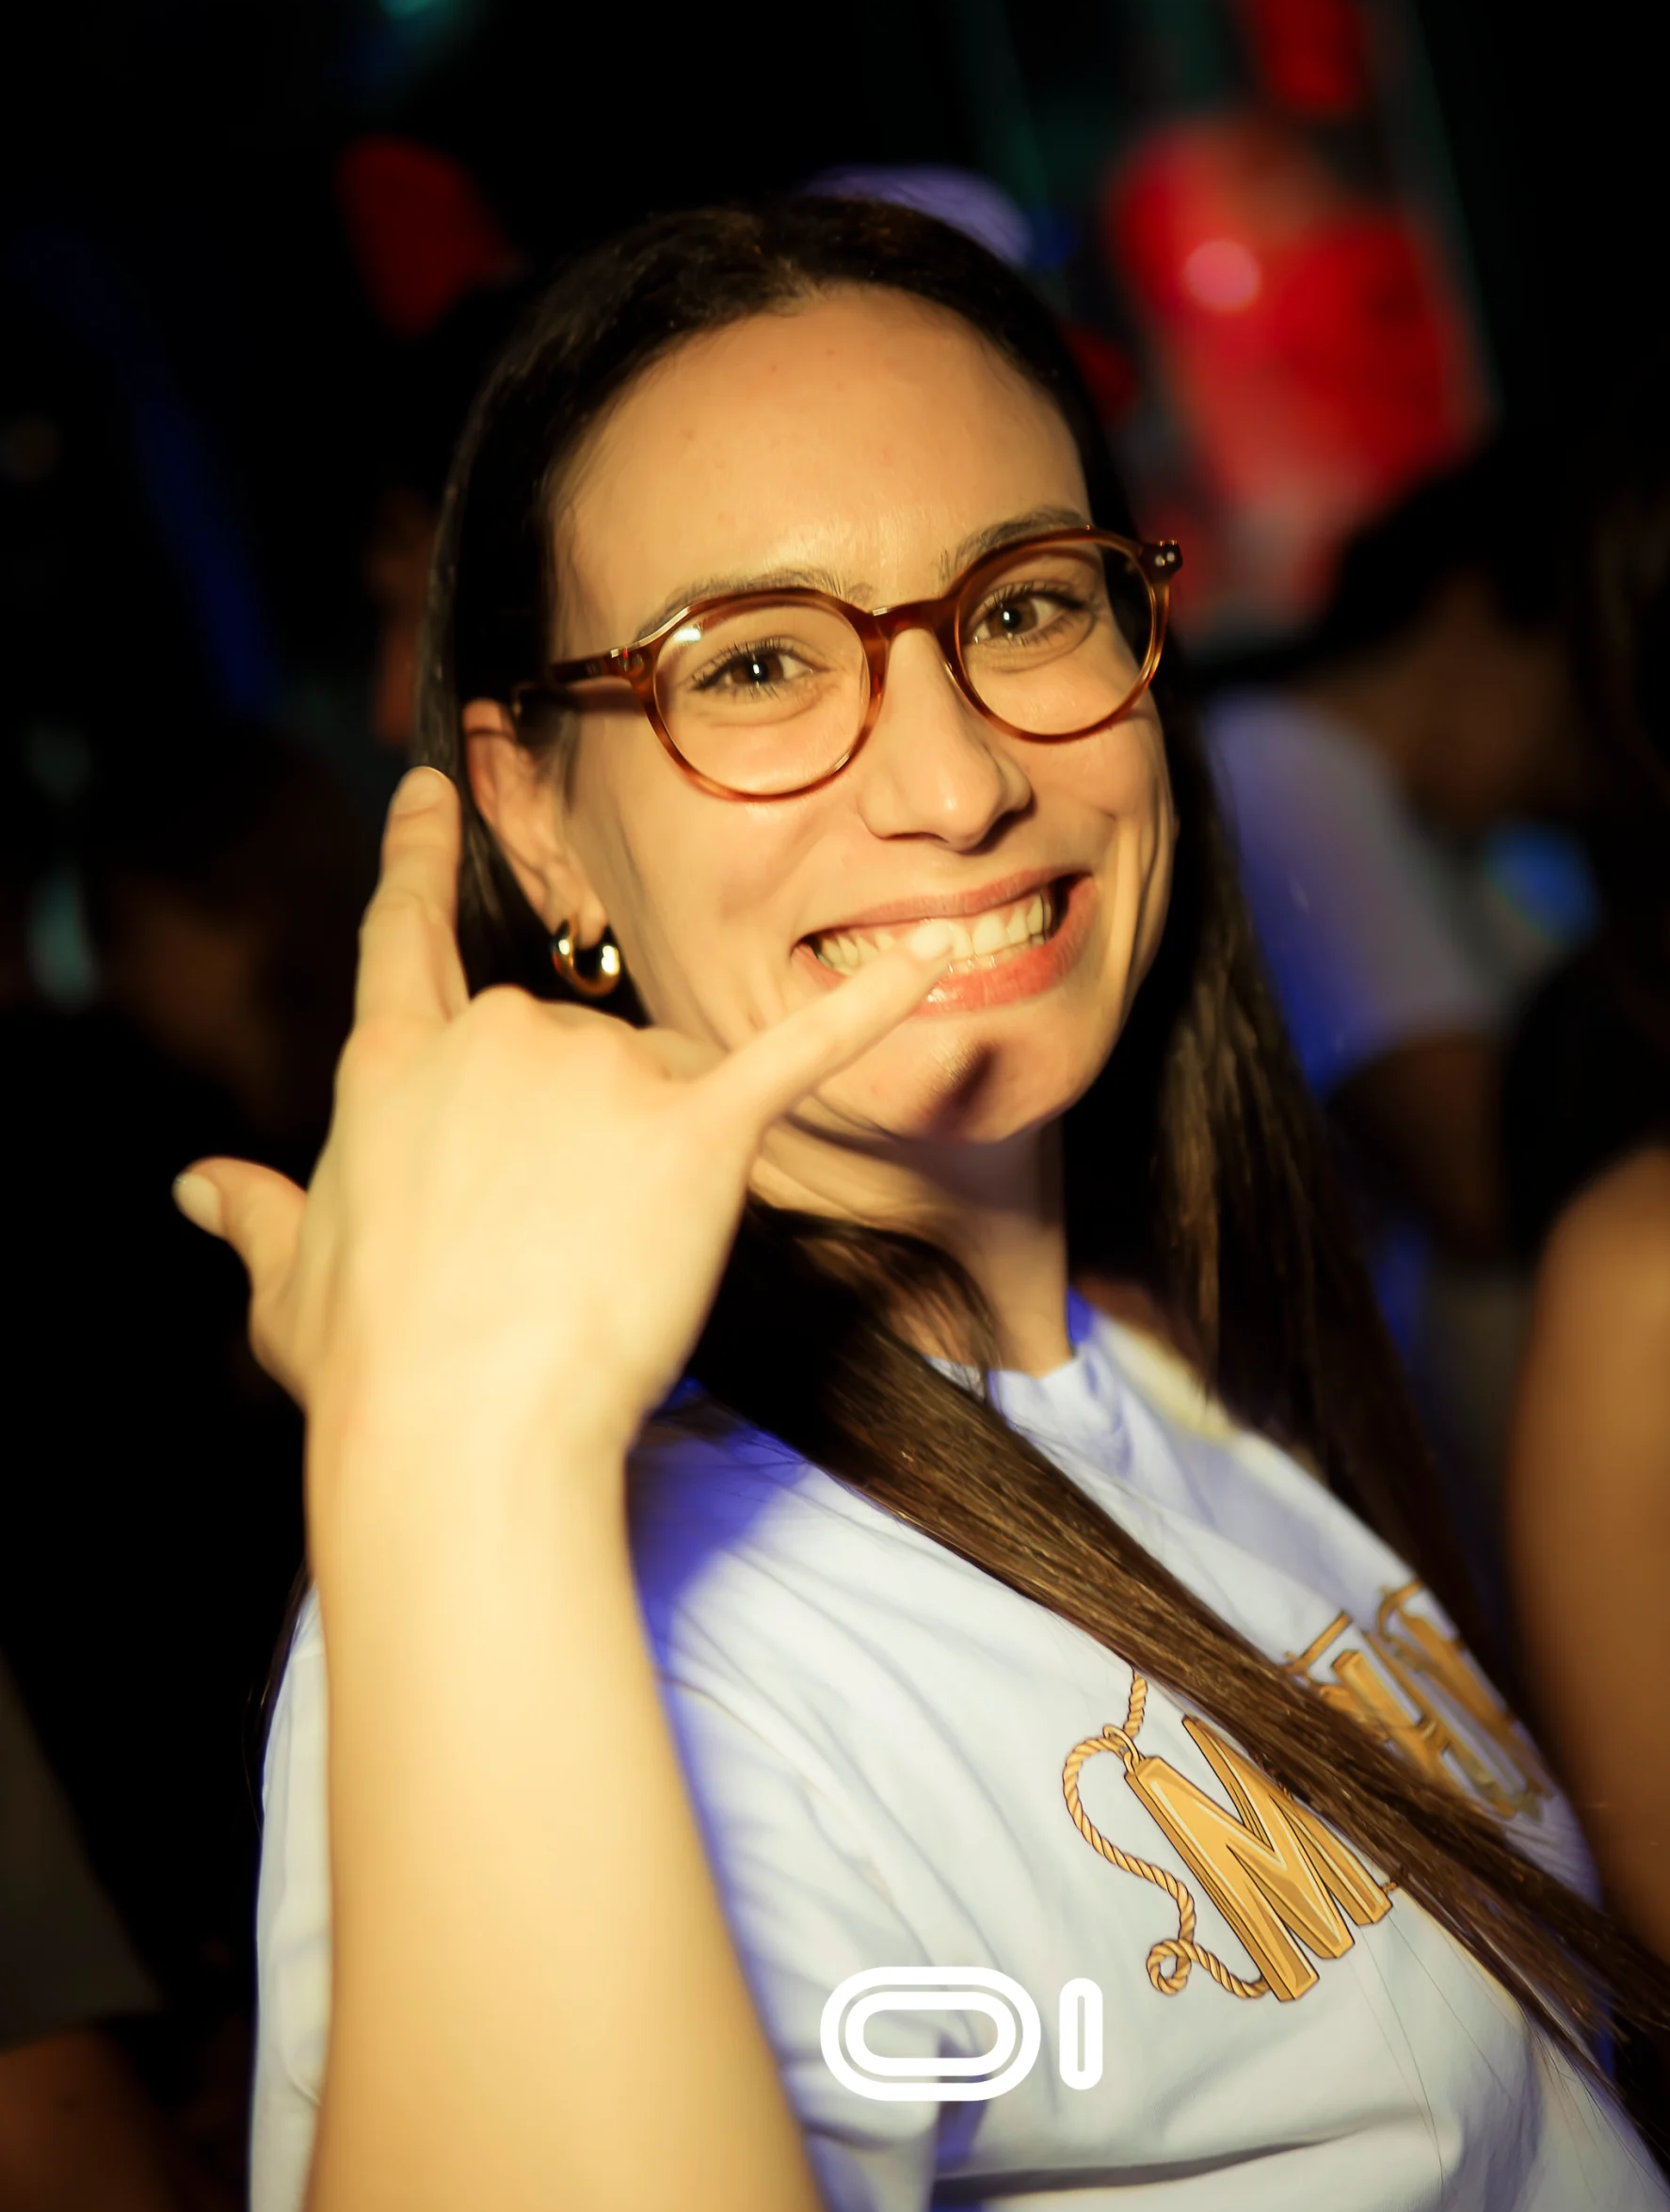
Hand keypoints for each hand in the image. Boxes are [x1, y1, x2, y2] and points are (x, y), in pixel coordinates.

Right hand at [174, 766, 954, 1496]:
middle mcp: (494, 1038)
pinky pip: (792, 1052)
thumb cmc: (370, 1373)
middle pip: (569, 1041)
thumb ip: (256, 1216)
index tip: (433, 782)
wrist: (460, 1429)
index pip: (401, 937)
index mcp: (392, 1067)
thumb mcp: (286, 1290)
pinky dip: (864, 1008)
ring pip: (662, 1076)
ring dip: (658, 1152)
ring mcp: (597, 1073)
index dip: (414, 854)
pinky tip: (931, 963)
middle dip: (581, 1132)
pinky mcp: (695, 1125)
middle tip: (558, 1245)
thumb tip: (196, 1184)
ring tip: (615, 1258)